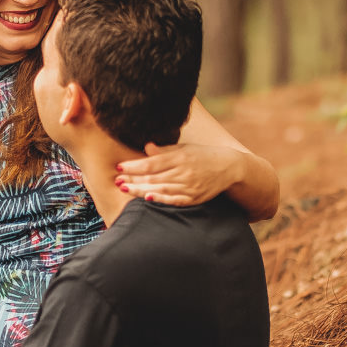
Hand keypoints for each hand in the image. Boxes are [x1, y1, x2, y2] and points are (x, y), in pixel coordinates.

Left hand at [114, 142, 242, 205]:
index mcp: (180, 157)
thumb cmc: (203, 156)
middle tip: (117, 180)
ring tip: (125, 188)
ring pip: (160, 188)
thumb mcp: (185, 148)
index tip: (119, 166)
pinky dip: (161, 199)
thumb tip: (146, 147)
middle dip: (133, 179)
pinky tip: (147, 199)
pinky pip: (174, 200)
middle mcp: (183, 171)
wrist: (229, 168)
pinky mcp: (194, 198)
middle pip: (153, 177)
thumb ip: (165, 150)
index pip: (152, 163)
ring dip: (140, 189)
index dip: (134, 166)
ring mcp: (189, 186)